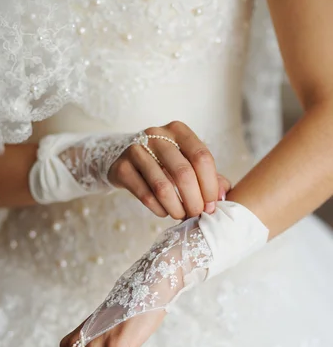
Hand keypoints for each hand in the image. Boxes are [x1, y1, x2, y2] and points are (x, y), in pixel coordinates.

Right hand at [108, 120, 230, 219]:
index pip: (202, 157)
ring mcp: (136, 149)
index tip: (211, 205)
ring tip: (180, 215)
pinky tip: (163, 212)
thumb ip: (209, 177)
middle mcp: (157, 135)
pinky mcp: (121, 167)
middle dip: (194, 200)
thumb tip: (224, 196)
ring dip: (176, 207)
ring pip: (163, 186)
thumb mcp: (187, 163)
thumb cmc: (164, 164)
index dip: (210, 185)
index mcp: (179, 131)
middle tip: (196, 214)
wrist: (124, 160)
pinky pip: (144, 194)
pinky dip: (158, 208)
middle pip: (183, 172)